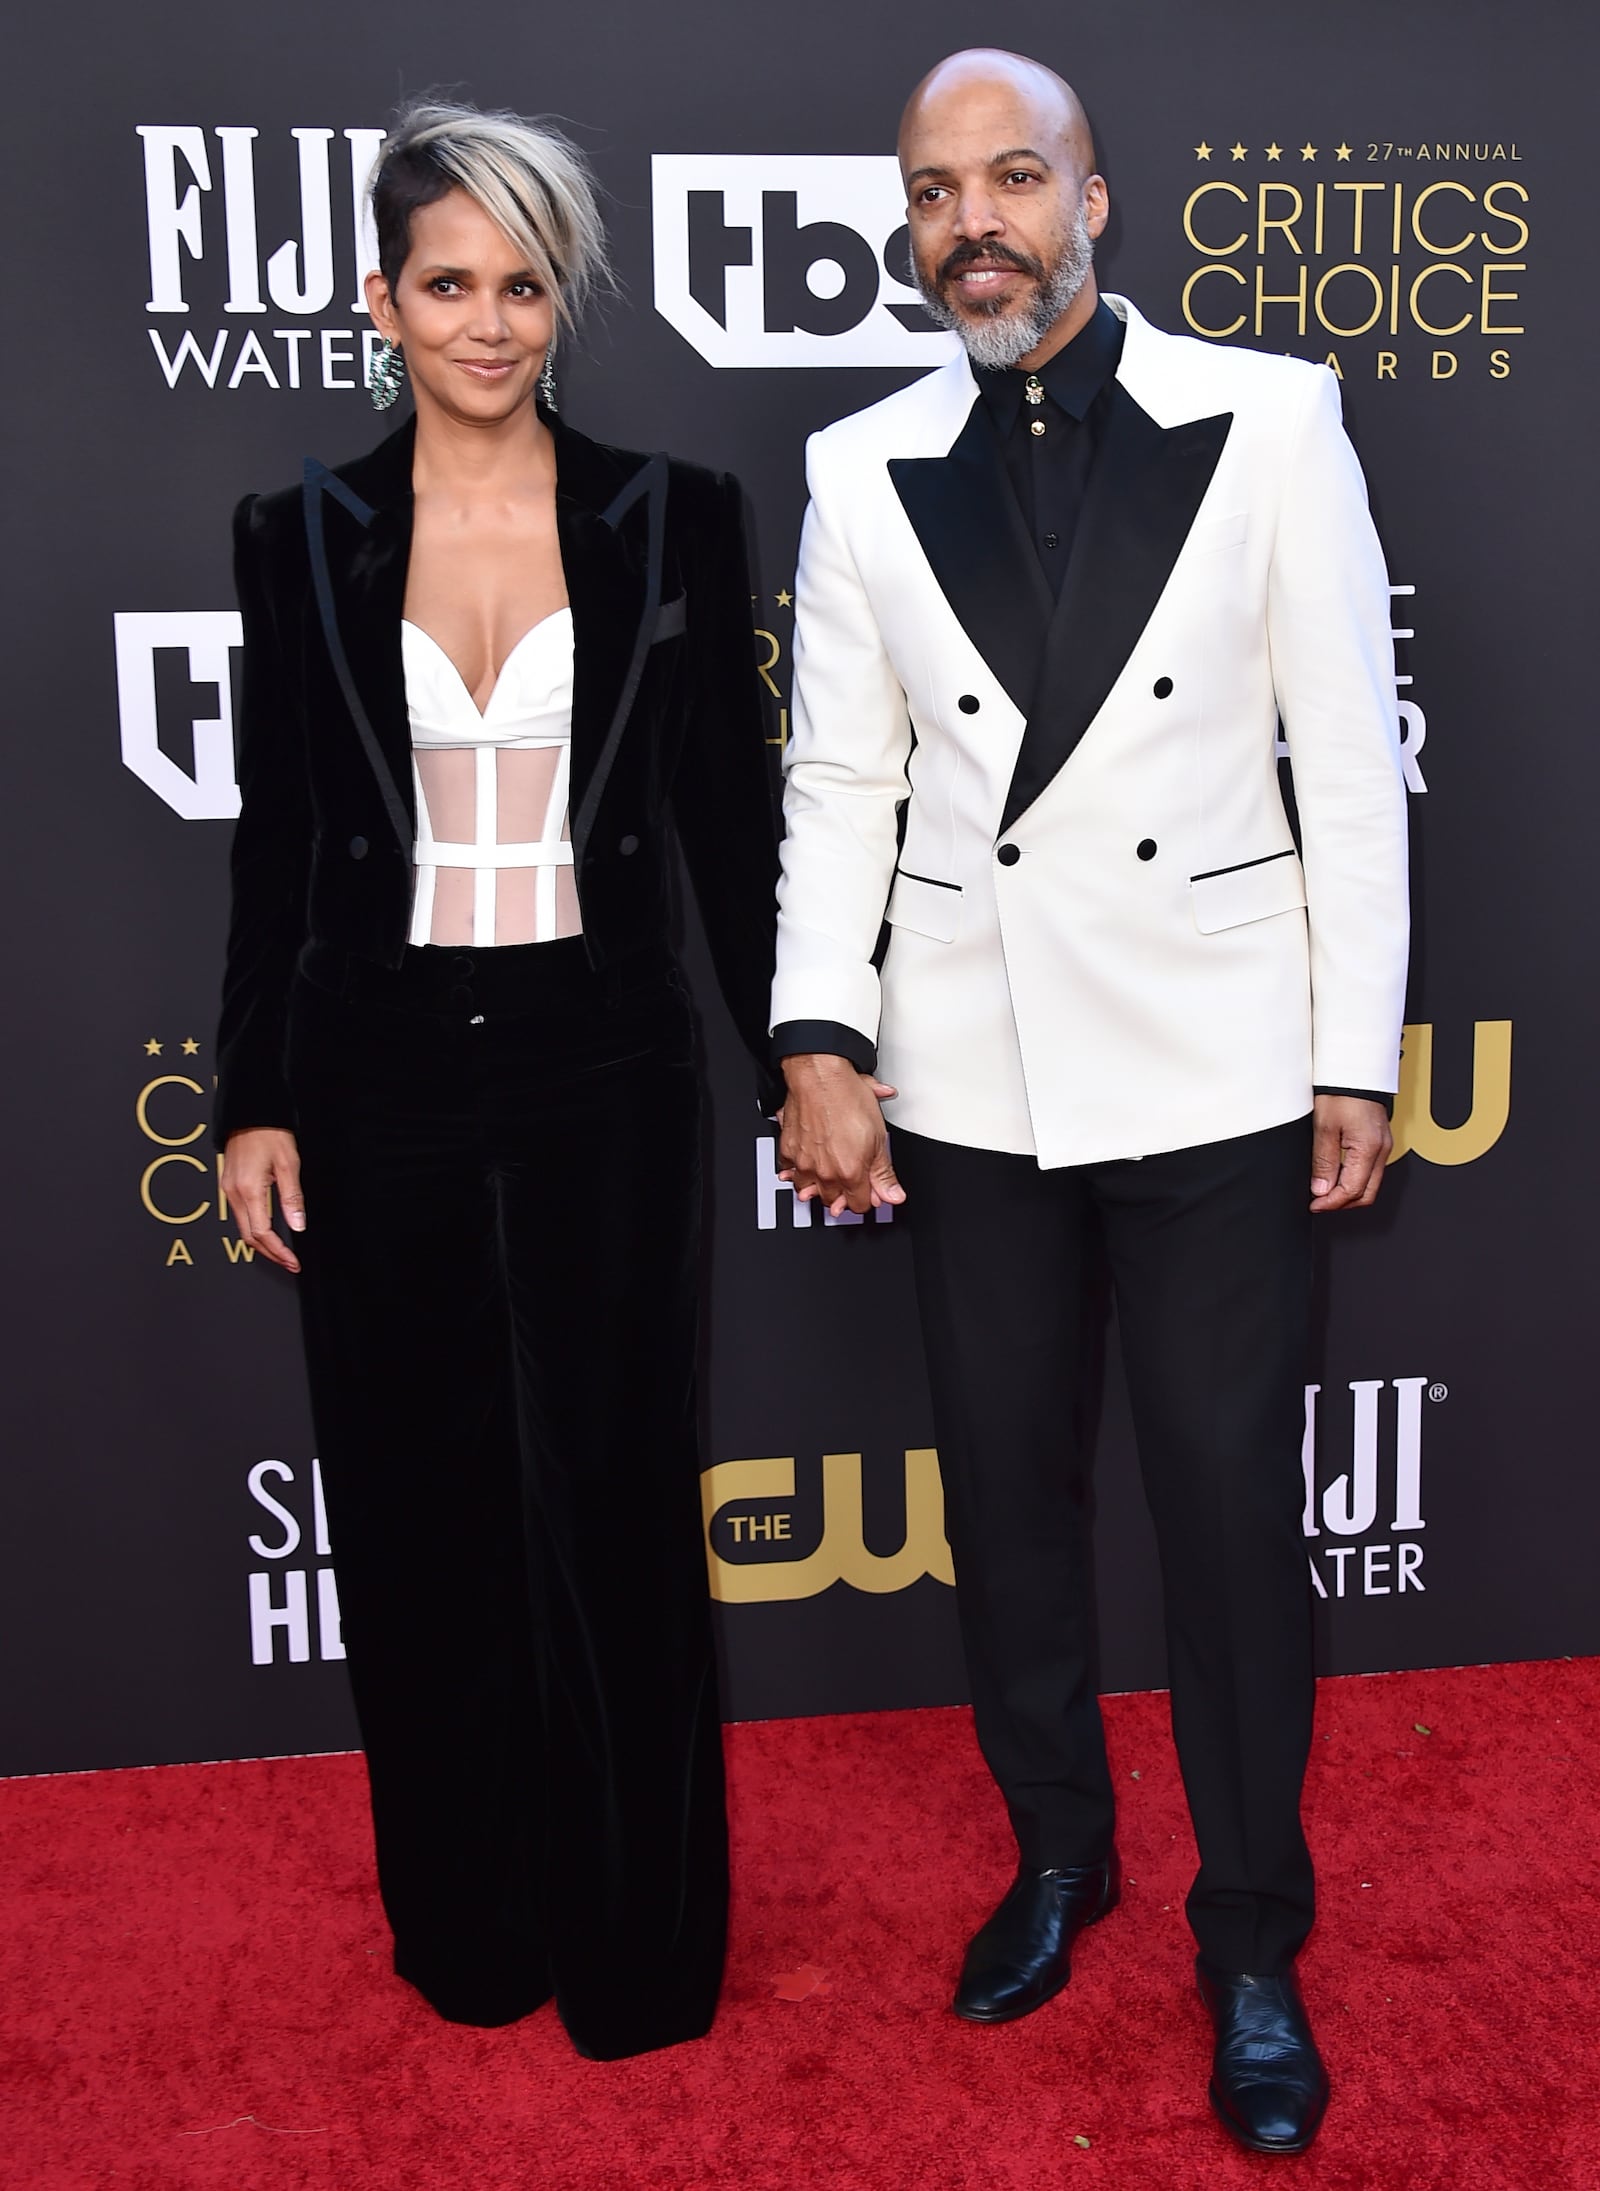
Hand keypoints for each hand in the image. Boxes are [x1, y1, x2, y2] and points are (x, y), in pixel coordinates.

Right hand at [221, 1128, 306, 1271]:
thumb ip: (292, 1197)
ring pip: (243, 1227)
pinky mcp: (229, 1184)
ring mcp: (228, 1189)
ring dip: (261, 1243)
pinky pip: (240, 1214)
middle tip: (289, 1262)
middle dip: (270, 1253)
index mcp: (249, 1190)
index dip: (278, 1251)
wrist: (250, 1112)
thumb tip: (297, 1225)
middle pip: (248, 1237)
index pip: (261, 1233)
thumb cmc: (270, 1133)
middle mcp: (234, 1193)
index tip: (292, 1261)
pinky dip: (254, 1228)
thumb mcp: (289, 1164)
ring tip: (282, 1251)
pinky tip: (268, 1231)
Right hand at [777, 1054, 903, 1216]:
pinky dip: (795, 1171)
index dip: (866, 1198)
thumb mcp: (879, 1135)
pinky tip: (805, 1164)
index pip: (858, 1205)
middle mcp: (824, 1172)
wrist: (819, 1076)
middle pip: (832, 1201)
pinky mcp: (787, 1150)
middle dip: (842, 1194)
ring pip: (807, 1190)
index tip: (868, 1189)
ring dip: (818, 1186)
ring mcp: (803, 1163)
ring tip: (827, 1174)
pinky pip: (788, 1172)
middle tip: (849, 1178)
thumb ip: (884, 1172)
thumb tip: (893, 1194)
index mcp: (850, 1172)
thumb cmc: (847, 1098)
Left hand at [1309, 1095, 1391, 1212]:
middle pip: (1367, 1193)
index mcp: (1369, 1148)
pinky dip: (1354, 1178)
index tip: (1315, 1205)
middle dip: (1342, 1203)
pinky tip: (1338, 1175)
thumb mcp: (1324, 1128)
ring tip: (1325, 1191)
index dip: (1332, 1203)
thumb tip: (1322, 1189)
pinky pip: (1371, 1169)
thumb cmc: (1341, 1092)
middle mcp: (1382, 1149)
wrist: (1353, 1070)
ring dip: (1348, 1192)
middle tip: (1320, 1203)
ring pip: (1370, 1183)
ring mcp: (1383, 1145)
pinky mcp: (1380, 1140)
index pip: (1353, 1190)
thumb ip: (1324, 1162)